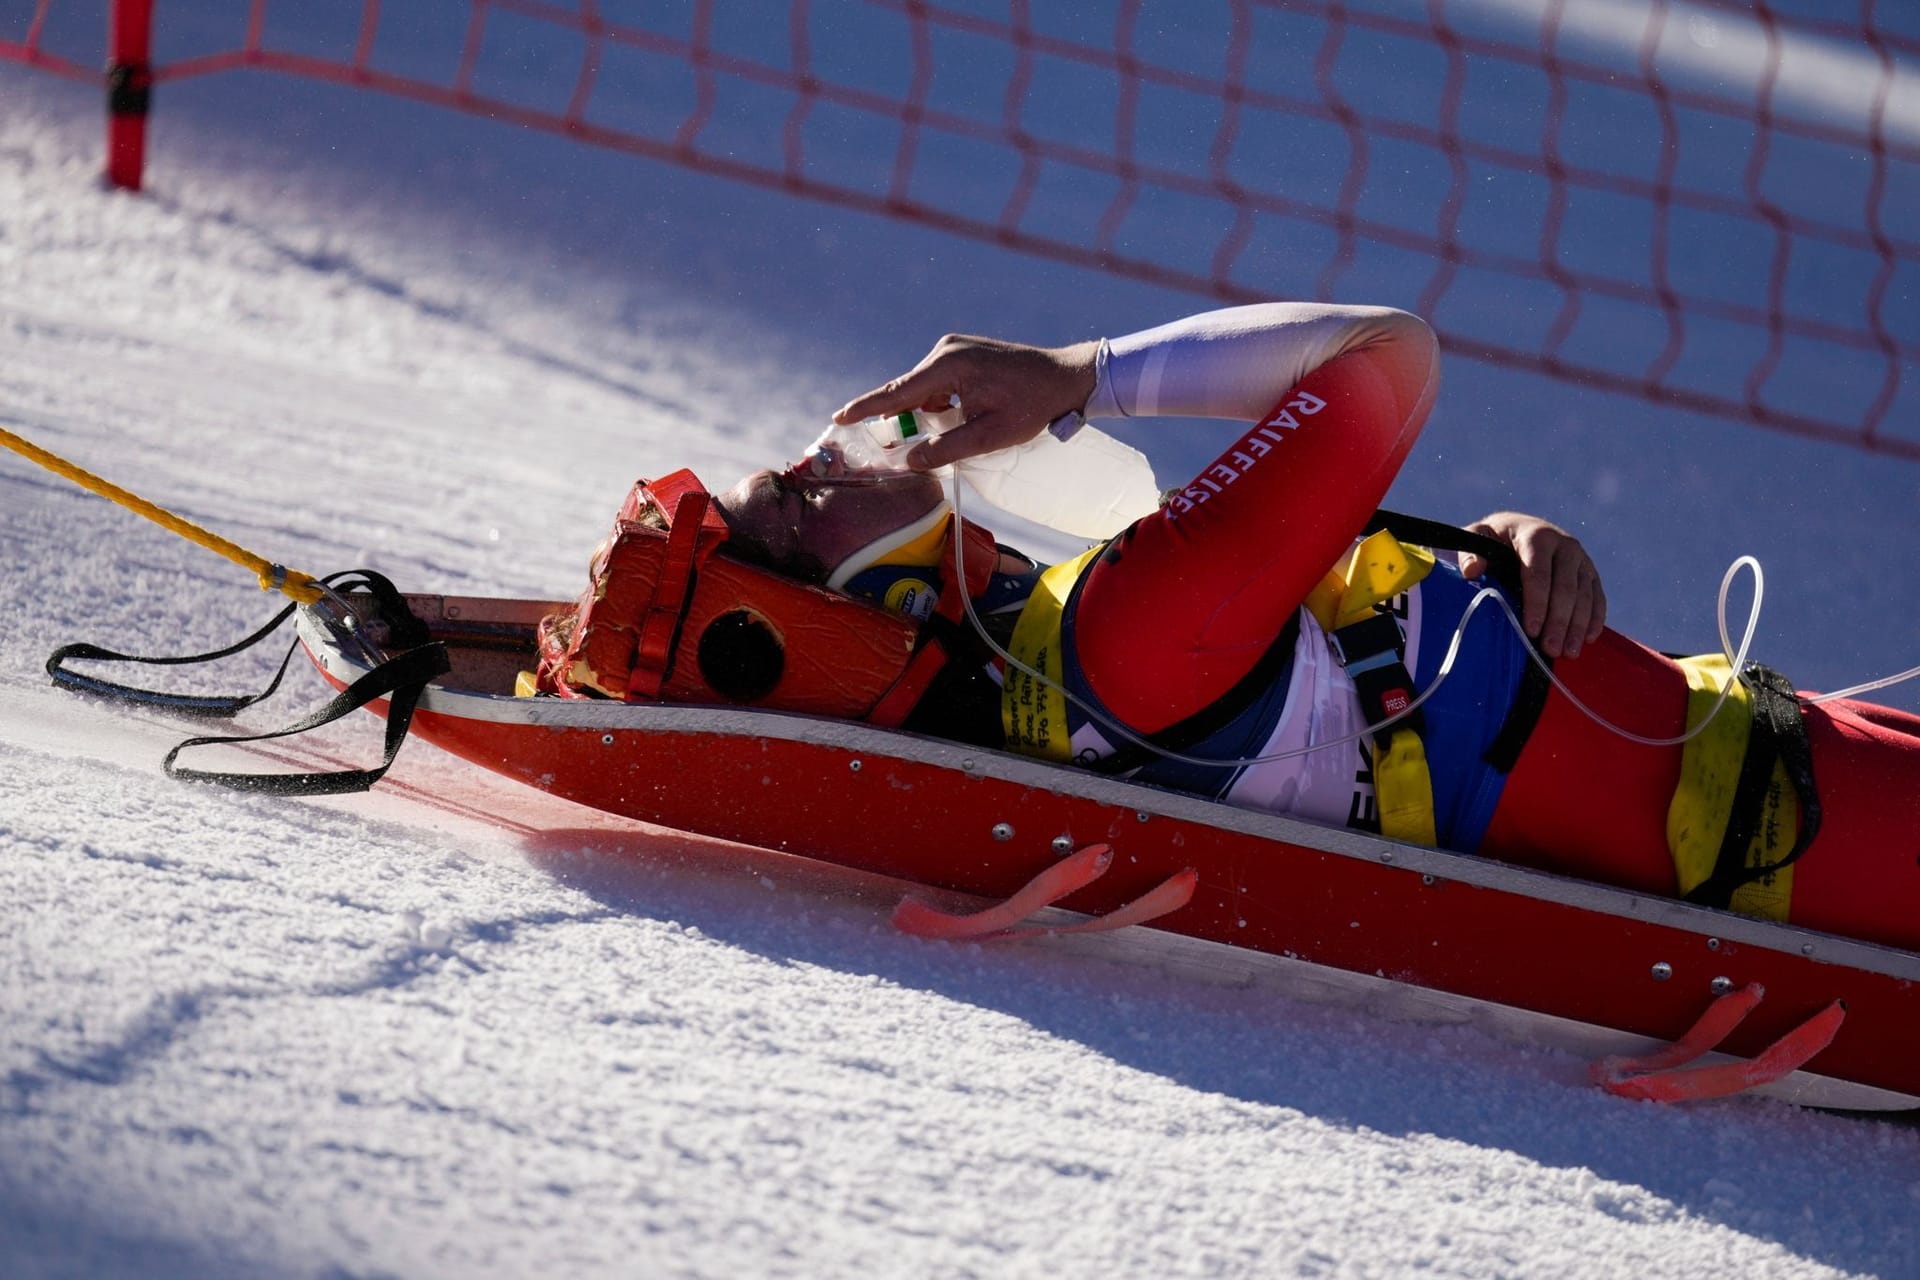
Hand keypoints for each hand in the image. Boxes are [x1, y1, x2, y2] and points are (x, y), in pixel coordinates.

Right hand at [834, 335, 1099, 469]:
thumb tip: (910, 461)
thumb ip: (947, 449)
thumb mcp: (990, 436)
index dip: (866, 408)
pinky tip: (958, 420)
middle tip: (891, 442)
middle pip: (907, 391)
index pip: (897, 392)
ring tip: (954, 430)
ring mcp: (954, 349)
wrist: (1066, 377)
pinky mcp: (963, 354)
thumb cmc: (1033, 405)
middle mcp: (946, 351)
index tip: (839, 417)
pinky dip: (938, 404)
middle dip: (898, 418)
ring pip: (923, 389)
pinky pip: (937, 383)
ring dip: (925, 413)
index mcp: (949, 366)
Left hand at [1459, 511, 1606, 658]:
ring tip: (1569, 652)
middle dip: (1559, 621)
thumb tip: (1472, 570)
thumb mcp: (1479, 537)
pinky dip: (1595, 618)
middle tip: (1551, 649)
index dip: (1536, 603)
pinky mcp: (1590, 571)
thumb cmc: (1496, 538)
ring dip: (1578, 625)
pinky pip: (1597, 596)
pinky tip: (1589, 639)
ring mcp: (1581, 558)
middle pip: (1565, 588)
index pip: (1538, 573)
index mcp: (1537, 537)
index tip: (1532, 630)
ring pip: (1585, 595)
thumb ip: (1471, 551)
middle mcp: (1565, 546)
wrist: (1521, 528)